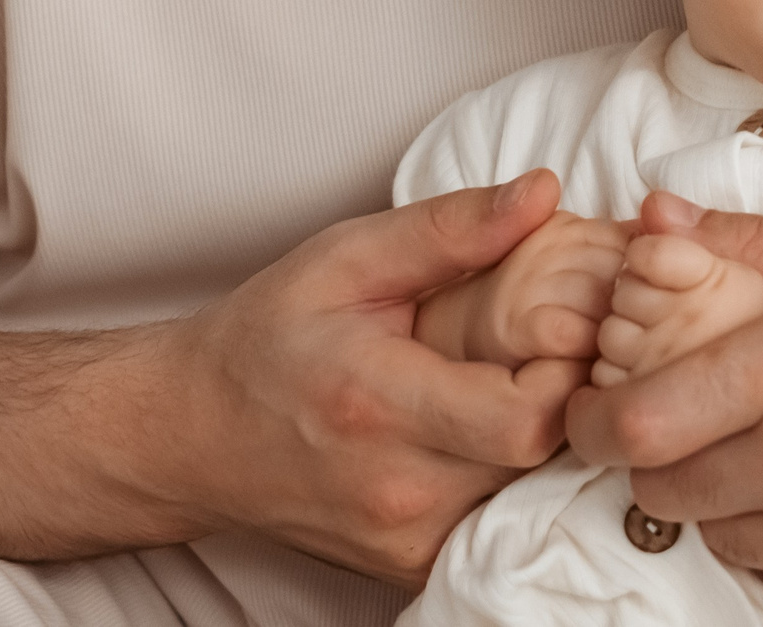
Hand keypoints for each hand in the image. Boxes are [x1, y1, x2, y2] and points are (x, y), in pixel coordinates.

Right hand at [144, 170, 590, 585]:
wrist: (191, 436)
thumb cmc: (266, 339)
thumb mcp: (345, 259)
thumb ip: (450, 228)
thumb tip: (545, 193)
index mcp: (379, 403)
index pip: (529, 415)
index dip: (570, 366)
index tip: (568, 319)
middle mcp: (398, 489)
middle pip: (543, 459)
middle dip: (571, 397)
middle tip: (561, 346)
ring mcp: (407, 541)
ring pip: (530, 495)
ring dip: (548, 438)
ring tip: (525, 381)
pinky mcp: (413, 568)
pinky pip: (498, 523)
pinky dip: (512, 478)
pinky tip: (491, 428)